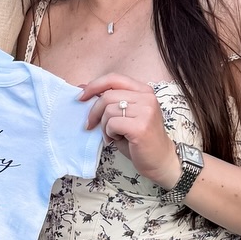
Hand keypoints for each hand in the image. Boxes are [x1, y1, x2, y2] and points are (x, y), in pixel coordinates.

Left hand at [79, 74, 181, 188]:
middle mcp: (147, 97)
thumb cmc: (138, 139)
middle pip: (108, 95)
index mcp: (144, 90)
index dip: (94, 86)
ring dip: (104, 126)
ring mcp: (146, 111)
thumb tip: (82, 88)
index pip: (114, 78)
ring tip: (112, 135)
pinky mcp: (141, 126)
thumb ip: (108, 101)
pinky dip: (109, 133)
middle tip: (91, 125)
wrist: (159, 160)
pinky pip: (112, 123)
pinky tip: (117, 139)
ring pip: (108, 111)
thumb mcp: (123, 115)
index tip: (81, 97)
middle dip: (94, 112)